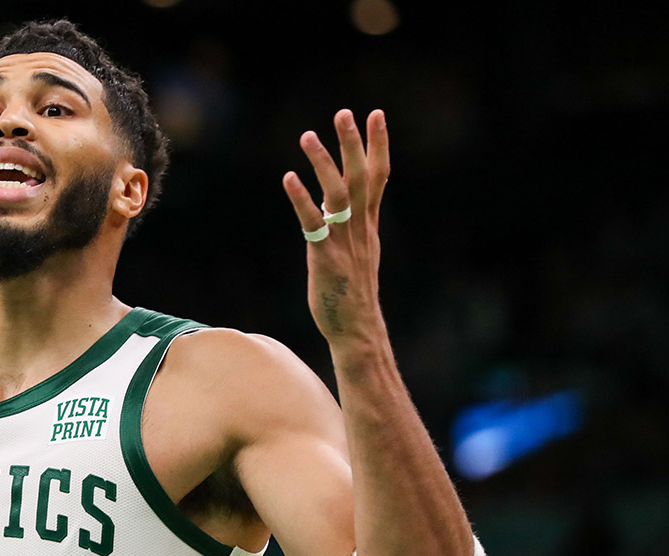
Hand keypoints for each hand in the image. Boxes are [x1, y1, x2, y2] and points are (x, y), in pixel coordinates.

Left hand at [282, 109, 390, 345]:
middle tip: (345, 112)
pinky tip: (289, 178)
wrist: (356, 328)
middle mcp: (360, 228)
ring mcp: (344, 242)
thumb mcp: (358, 251)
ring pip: (338, 195)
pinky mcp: (325, 258)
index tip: (376, 114)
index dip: (378, 145)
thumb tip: (336, 200)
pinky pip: (313, 224)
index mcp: (369, 225)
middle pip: (362, 177)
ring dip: (324, 164)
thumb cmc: (351, 291)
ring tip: (308, 136)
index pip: (380, 176)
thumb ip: (349, 223)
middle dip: (354, 144)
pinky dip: (301, 200)